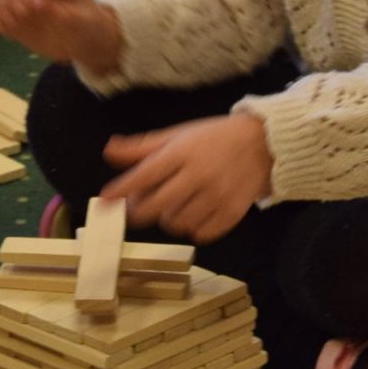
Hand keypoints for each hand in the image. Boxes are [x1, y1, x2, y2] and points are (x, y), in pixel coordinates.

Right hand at [0, 0, 123, 73]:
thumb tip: (44, 8)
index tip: (38, 7)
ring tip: (10, 20)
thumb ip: (66, 15)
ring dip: (0, 1)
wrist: (81, 40)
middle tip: (21, 13)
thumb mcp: (84, 21)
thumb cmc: (88, 25)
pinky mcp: (11, 12)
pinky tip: (4, 26)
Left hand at [101, 113, 273, 242]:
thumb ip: (143, 146)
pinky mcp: (232, 213)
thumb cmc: (214, 138)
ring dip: (169, 218)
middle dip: (139, 211)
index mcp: (183, 152)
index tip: (104, 200)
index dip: (121, 190)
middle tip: (140, 205)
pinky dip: (193, 228)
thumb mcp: (179, 134)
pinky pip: (200, 234)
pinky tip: (196, 212)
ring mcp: (217, 196)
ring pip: (176, 224)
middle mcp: (198, 174)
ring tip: (176, 203)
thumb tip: (109, 151)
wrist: (264, 143)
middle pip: (155, 207)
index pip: (144, 175)